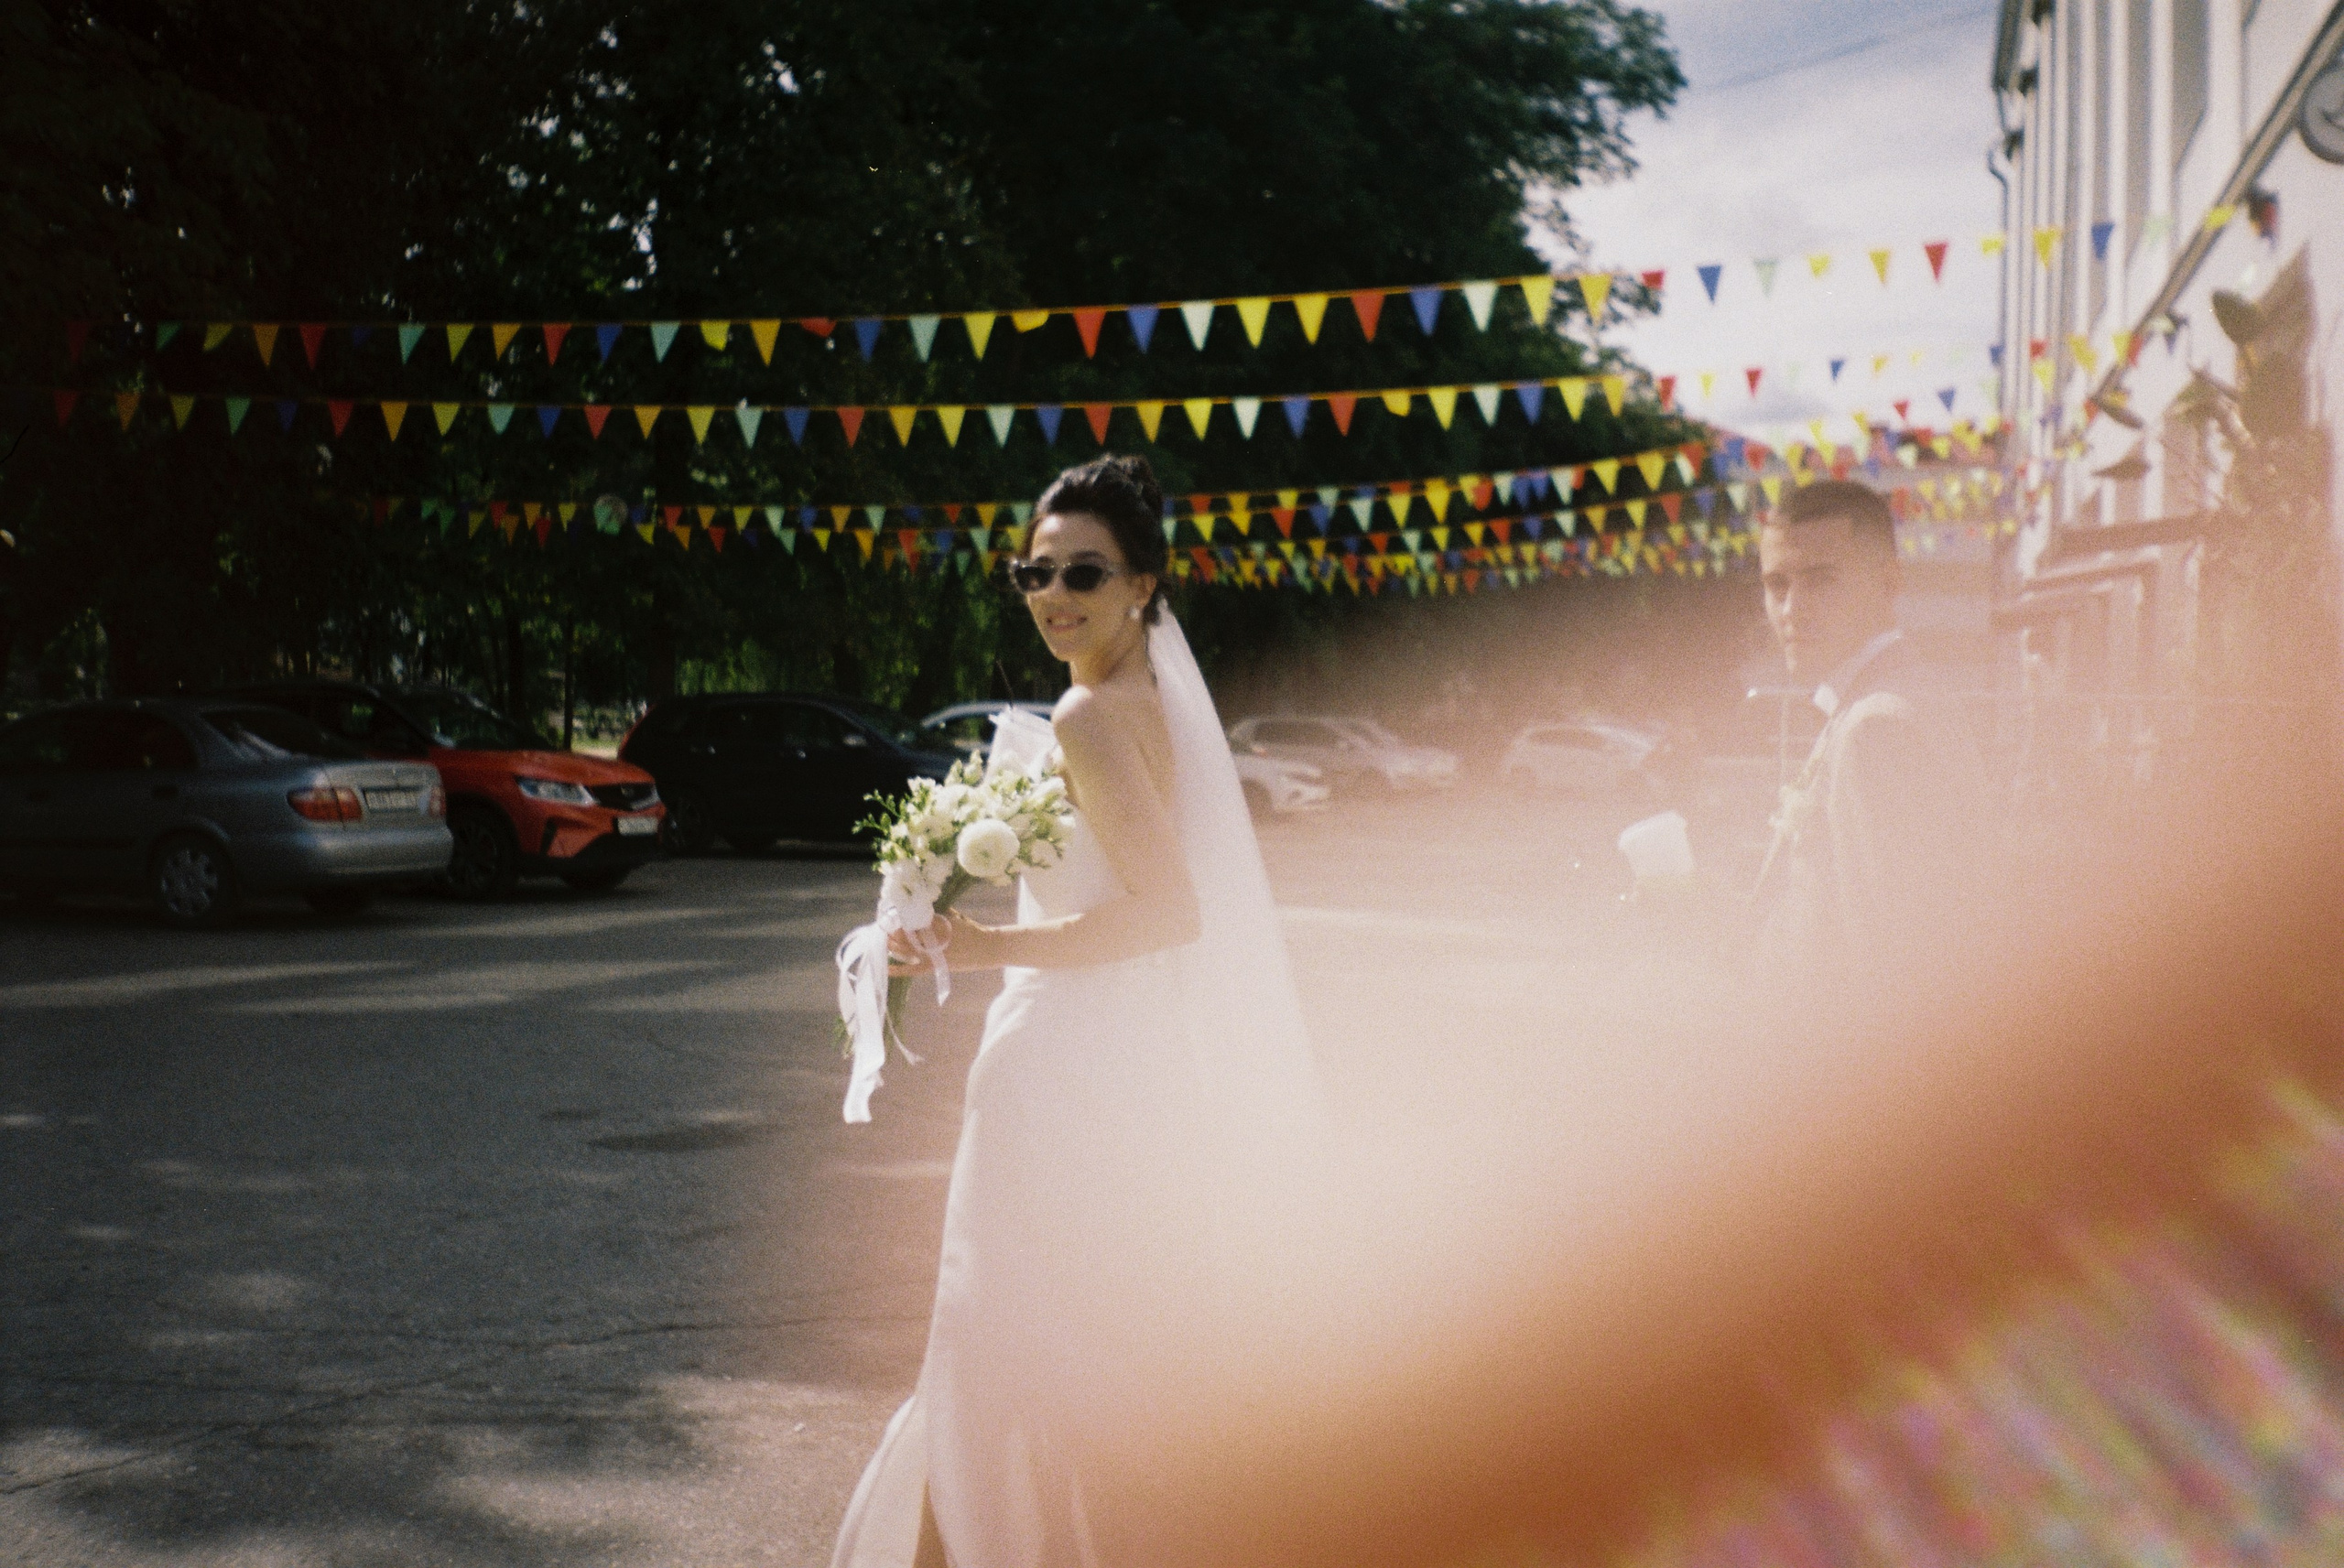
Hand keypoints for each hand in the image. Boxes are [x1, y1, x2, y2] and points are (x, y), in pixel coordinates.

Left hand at [888, 912, 1003, 974]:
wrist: (987, 948)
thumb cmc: (972, 931)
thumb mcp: (955, 917)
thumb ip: (939, 913)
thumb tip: (923, 909)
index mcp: (936, 924)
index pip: (911, 920)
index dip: (900, 918)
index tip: (892, 915)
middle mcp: (932, 938)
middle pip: (905, 934)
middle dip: (893, 930)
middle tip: (884, 926)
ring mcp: (932, 953)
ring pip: (905, 949)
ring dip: (892, 945)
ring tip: (885, 940)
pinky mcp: (934, 965)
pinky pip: (912, 969)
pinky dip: (899, 969)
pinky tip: (887, 968)